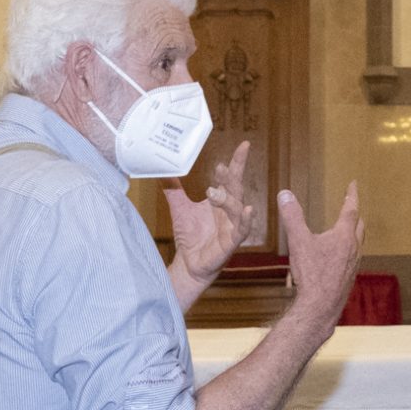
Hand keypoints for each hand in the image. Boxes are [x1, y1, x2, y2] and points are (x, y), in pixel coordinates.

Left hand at [166, 142, 257, 287]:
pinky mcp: (231, 242)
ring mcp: (232, 226)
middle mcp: (229, 211)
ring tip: (214, 193)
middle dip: (231, 177)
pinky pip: (242, 229)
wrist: (188, 264)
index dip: (238, 162)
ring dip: (228, 199)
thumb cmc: (189, 236)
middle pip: (235, 189)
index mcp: (221, 200)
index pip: (232, 177)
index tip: (244, 145)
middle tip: (220, 168)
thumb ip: (172, 189)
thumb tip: (162, 169)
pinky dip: (246, 220)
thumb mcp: (179, 208)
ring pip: (237, 207)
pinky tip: (248, 209)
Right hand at [283, 182, 362, 318]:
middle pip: (359, 226)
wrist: (320, 307)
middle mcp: (353, 249)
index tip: (353, 184)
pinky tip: (338, 258)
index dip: (351, 195)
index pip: (351, 209)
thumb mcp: (298, 241)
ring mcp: (353, 265)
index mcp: (343, 236)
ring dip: (353, 233)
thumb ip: (292, 216)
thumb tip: (285, 194)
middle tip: (351, 205)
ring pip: (357, 243)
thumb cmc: (312, 274)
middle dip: (355, 214)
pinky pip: (352, 259)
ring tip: (346, 230)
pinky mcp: (349, 278)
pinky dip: (348, 250)